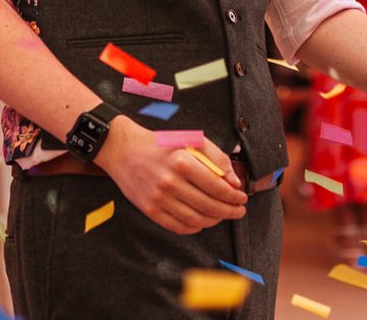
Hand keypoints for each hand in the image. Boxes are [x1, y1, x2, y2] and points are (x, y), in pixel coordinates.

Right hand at [93, 120, 247, 233]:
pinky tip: (203, 222)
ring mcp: (159, 199)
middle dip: (229, 211)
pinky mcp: (150, 210)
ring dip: (214, 220)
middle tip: (239, 211)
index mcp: (182, 162)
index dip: (233, 196)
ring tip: (222, 216)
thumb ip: (215, 157)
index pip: (216, 186)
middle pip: (208, 205)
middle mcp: (170, 182)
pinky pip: (178, 226)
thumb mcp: (190, 140)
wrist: (123, 150)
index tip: (242, 198)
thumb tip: (233, 181)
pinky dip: (195, 227)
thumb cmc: (160, 144)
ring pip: (195, 219)